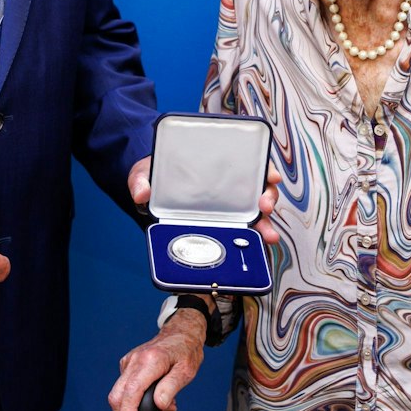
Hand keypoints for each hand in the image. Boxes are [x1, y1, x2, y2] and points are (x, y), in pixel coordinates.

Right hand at [107, 306, 205, 410]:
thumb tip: (159, 404)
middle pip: (117, 394)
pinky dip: (133, 397)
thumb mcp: (186, 371)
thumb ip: (171, 388)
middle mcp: (135, 360)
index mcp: (150, 360)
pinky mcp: (127, 365)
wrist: (181, 332)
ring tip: (158, 404)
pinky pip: (124, 386)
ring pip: (118, 392)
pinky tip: (151, 395)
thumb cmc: (185, 350)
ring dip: (132, 406)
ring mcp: (129, 362)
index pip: (132, 390)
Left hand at [128, 157, 281, 244]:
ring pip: (255, 212)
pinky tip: (259, 247)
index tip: (270, 175)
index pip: (248, 162)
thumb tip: (141, 194)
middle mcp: (228, 185)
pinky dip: (252, 239)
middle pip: (258, 188)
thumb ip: (141, 180)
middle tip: (264, 205)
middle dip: (268, 197)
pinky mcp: (223, 224)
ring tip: (269, 235)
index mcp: (215, 166)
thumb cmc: (154, 175)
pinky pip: (242, 230)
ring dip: (266, 223)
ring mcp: (228, 206)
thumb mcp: (144, 172)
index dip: (264, 168)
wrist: (150, 191)